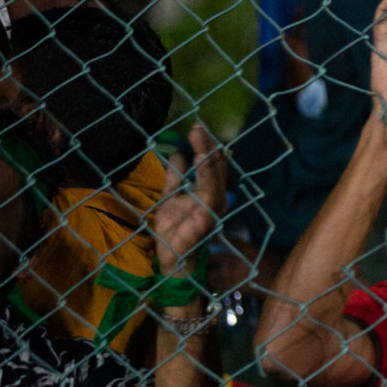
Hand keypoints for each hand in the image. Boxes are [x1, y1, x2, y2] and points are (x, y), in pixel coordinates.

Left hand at [153, 124, 225, 277]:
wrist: (170, 260)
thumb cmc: (173, 232)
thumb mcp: (170, 198)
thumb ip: (175, 178)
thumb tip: (177, 154)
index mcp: (207, 195)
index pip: (211, 167)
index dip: (207, 148)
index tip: (197, 128)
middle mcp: (215, 201)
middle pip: (216, 169)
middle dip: (208, 147)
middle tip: (198, 126)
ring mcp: (212, 210)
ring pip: (214, 178)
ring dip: (208, 156)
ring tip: (200, 136)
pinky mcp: (206, 219)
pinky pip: (208, 194)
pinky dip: (205, 175)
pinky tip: (199, 159)